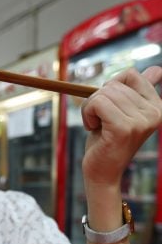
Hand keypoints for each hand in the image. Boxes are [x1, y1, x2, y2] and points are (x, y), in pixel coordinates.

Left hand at [81, 66, 161, 188]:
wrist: (102, 173)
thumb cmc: (108, 141)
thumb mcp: (123, 112)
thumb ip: (139, 92)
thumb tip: (157, 70)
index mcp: (157, 107)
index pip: (131, 74)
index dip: (111, 88)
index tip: (110, 109)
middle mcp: (154, 113)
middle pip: (114, 84)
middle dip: (98, 99)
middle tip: (100, 121)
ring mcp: (140, 121)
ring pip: (103, 93)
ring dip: (90, 108)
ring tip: (97, 126)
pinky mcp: (123, 128)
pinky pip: (97, 103)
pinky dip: (87, 114)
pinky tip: (93, 128)